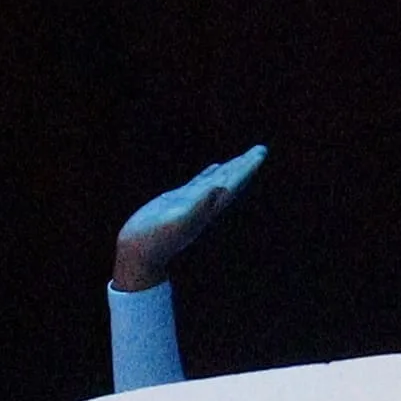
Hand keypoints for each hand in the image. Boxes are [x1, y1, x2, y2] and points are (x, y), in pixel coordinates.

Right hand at [107, 146, 265, 292]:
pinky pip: (200, 182)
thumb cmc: (156, 239)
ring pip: (217, 180)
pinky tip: (215, 167)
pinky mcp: (179, 200)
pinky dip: (210, 173)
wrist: (140, 251)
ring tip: (243, 157)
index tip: (261, 153)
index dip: (247, 168)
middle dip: (245, 165)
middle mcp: (205, 205)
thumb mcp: (179, 220)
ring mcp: (193, 202)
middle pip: (230, 180)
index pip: (233, 183)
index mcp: (208, 208)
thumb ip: (199, 205)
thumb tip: (220, 188)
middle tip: (261, 149)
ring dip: (231, 168)